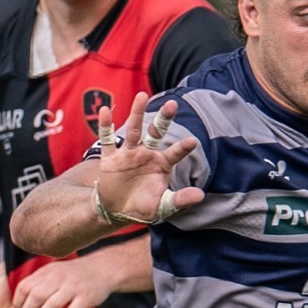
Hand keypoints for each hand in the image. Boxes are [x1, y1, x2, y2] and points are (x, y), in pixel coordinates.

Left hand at [12, 255, 113, 307]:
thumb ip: (38, 283)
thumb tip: (20, 304)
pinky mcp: (86, 298)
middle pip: (37, 296)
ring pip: (52, 305)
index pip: (26, 285)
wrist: (103, 269)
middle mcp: (59, 277)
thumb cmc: (73, 275)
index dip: (18, 300)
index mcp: (48, 271)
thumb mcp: (54, 271)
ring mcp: (73, 287)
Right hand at [94, 92, 204, 223]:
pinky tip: (106, 110)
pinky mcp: (110, 158)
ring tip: (142, 95)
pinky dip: (106, 125)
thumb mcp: (162, 206)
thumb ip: (180, 200)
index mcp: (161, 164)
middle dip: (164, 119)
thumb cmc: (142, 207)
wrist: (115, 211)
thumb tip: (200, 196)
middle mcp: (146, 154)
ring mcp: (128, 154)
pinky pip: (107, 139)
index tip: (193, 142)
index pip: (175, 153)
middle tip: (172, 104)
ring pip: (133, 130)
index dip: (183, 148)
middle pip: (155, 132)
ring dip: (137, 113)